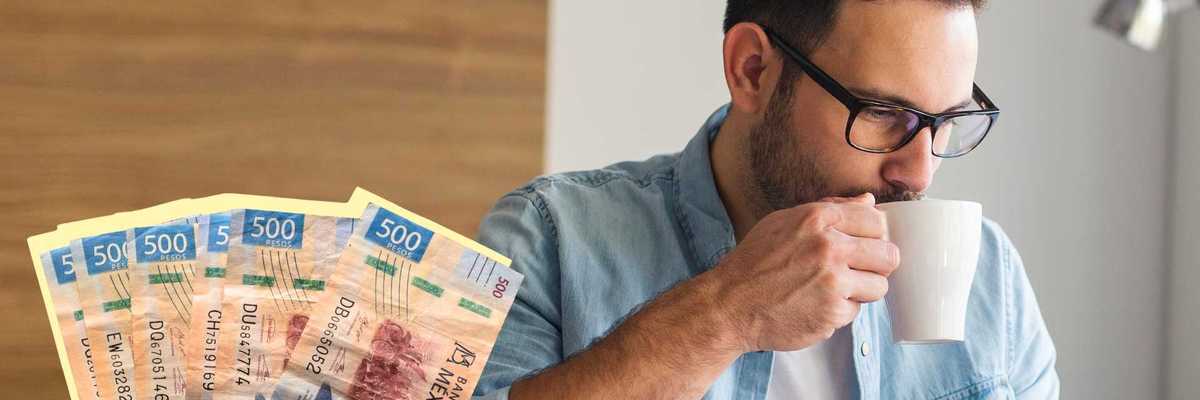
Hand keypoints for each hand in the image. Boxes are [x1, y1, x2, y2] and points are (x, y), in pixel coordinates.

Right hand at [707, 193, 899, 351]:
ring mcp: (833, 281)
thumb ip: (830, 209)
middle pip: (889, 255)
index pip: (877, 221)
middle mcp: (829, 246)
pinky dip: (839, 311)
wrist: (729, 304)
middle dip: (876, 265)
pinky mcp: (832, 312)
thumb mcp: (784, 222)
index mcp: (818, 218)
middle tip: (855, 271)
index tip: (862, 246)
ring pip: (880, 286)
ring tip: (834, 290)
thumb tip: (868, 203)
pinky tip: (815, 305)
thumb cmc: (754, 263)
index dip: (873, 236)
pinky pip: (856, 311)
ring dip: (861, 291)